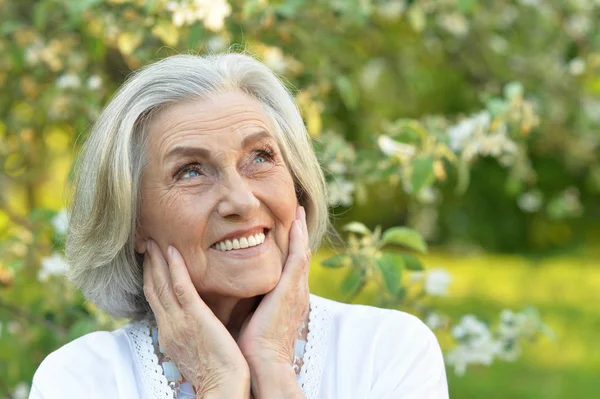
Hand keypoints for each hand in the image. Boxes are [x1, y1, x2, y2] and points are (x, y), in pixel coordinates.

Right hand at [143, 241, 249, 397]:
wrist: (223, 387)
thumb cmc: (217, 371)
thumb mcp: (196, 348)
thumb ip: (193, 331)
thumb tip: (197, 319)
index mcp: (169, 333)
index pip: (155, 300)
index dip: (151, 278)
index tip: (151, 260)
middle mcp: (168, 325)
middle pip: (153, 289)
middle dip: (148, 265)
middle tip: (146, 244)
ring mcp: (179, 321)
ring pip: (161, 284)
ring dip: (156, 260)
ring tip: (152, 241)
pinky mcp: (194, 317)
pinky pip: (180, 287)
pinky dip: (174, 267)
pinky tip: (171, 250)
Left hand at [237, 206, 309, 395]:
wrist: (264, 363)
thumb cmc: (254, 345)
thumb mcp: (254, 316)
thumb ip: (252, 300)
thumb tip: (237, 290)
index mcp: (289, 299)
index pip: (292, 266)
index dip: (292, 246)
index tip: (289, 229)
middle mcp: (298, 292)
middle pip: (301, 255)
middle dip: (300, 233)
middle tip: (299, 212)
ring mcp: (297, 290)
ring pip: (301, 252)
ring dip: (300, 230)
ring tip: (299, 211)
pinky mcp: (291, 290)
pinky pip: (297, 258)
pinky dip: (298, 240)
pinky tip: (296, 223)